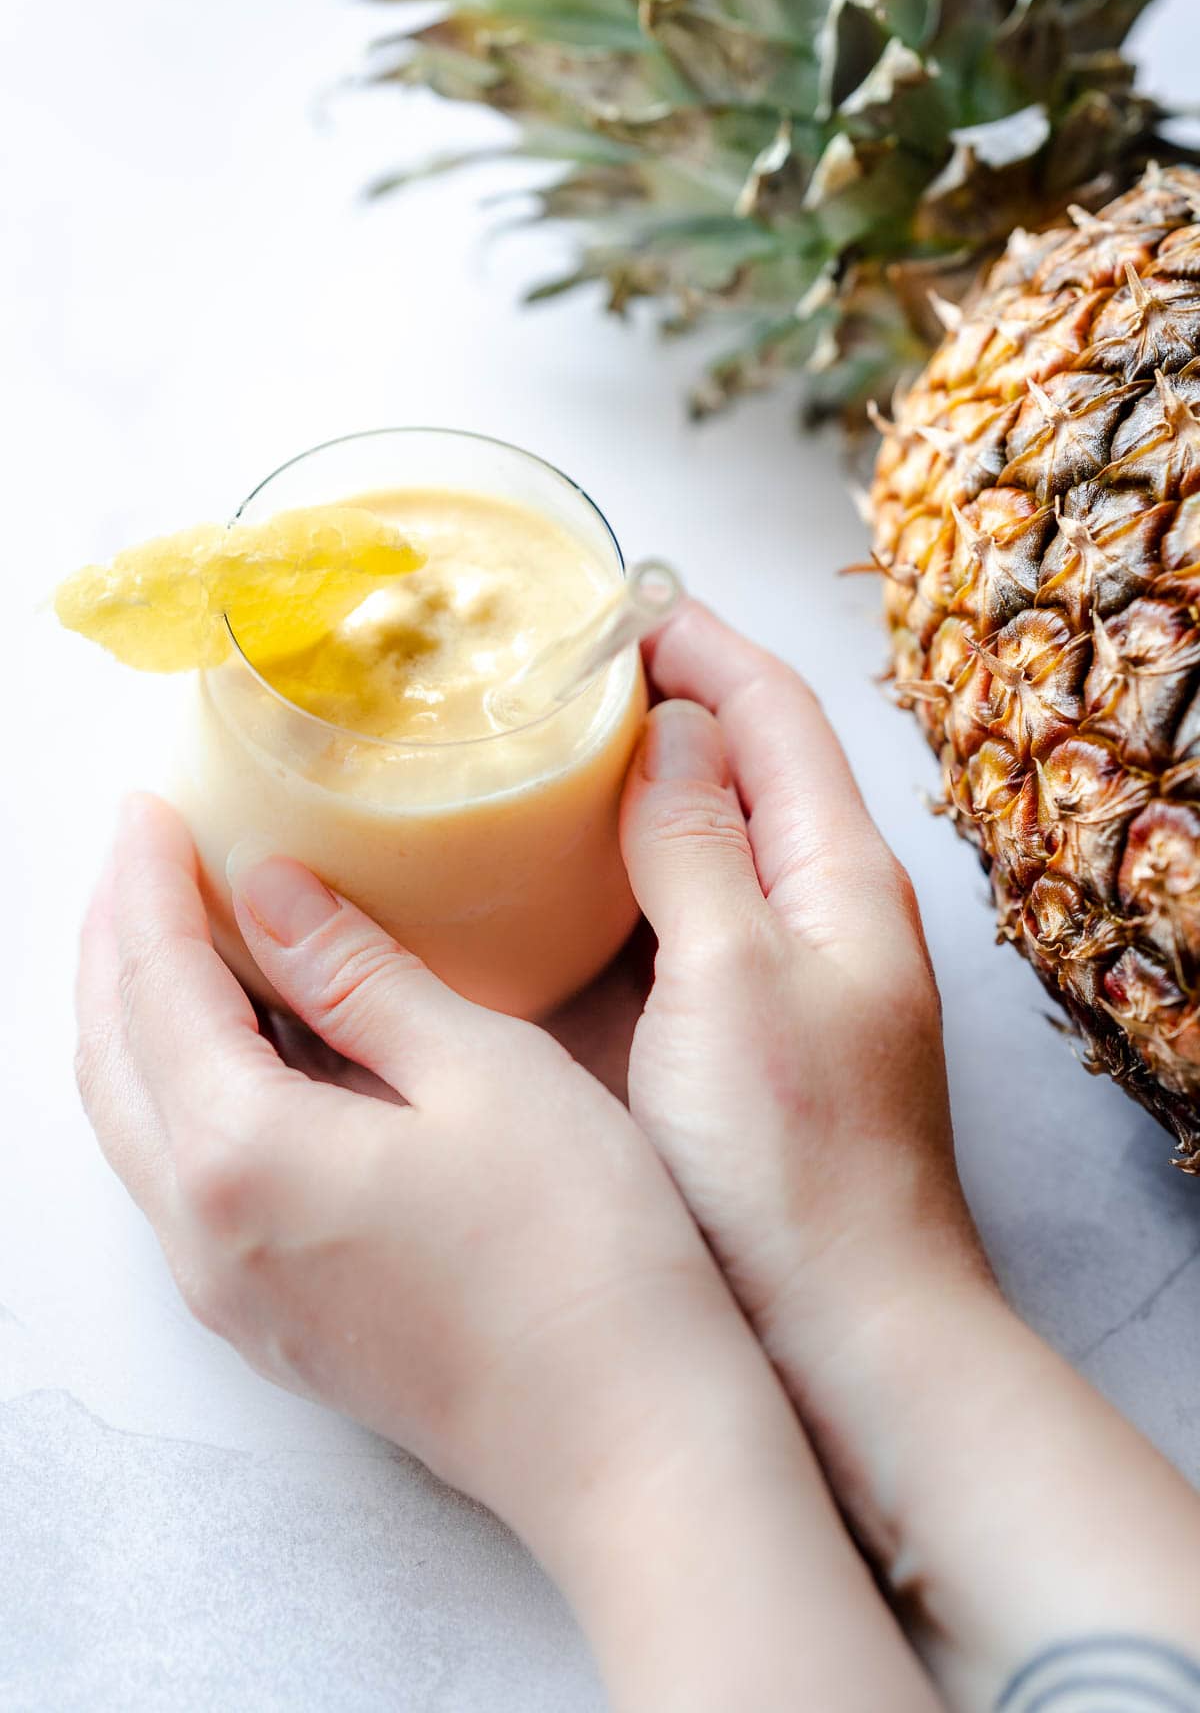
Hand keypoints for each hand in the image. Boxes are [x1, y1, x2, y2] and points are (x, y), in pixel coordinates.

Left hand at [74, 792, 935, 1712]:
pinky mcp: (273, 1321)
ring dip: (136, 1018)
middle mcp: (204, 1235)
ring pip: (134, 1124)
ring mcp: (231, 1292)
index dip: (148, 883)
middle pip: (111, 1056)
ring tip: (175, 933)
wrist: (625, 1441)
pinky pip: (180, 1179)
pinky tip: (235, 1050)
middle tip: (143, 854)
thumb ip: (361, 974)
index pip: (156, 983)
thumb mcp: (485, 1073)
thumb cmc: (580, 1254)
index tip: (151, 807)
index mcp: (242, 1157)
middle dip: (115, 943)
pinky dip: (177, 1090)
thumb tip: (273, 889)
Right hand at [617, 603, 1199, 1705]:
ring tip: (542, 744)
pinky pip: (675, 918)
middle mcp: (818, 912)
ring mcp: (776, 975)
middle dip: (669, 697)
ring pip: (707, 841)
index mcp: (839, 880)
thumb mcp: (734, 980)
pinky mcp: (734, 1034)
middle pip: (749, 766)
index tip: (620, 594)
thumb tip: (675, 729)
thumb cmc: (797, 1165)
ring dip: (639, 782)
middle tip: (564, 661)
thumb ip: (699, 847)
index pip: (780, 715)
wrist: (844, 1328)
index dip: (705, 643)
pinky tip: (548, 880)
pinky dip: (619, 875)